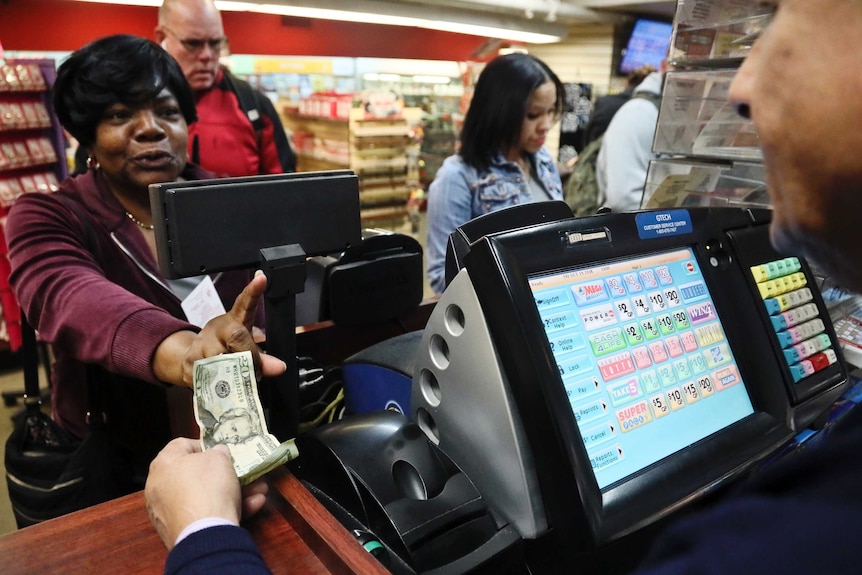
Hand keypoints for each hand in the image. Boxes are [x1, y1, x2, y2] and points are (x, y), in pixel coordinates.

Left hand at [145, 438, 269, 549]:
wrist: (204, 533)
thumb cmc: (209, 487)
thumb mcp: (220, 458)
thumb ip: (218, 452)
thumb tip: (217, 455)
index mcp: (163, 464)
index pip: (182, 445)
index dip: (205, 446)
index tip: (222, 452)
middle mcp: (159, 487)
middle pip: (195, 474)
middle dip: (224, 474)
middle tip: (242, 473)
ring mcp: (166, 511)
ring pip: (203, 496)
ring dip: (231, 492)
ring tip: (257, 492)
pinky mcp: (177, 530)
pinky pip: (202, 514)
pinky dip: (223, 510)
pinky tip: (250, 507)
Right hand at [153, 271, 286, 386]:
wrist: (188, 359)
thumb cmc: (222, 349)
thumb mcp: (243, 348)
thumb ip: (262, 356)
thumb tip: (279, 368)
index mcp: (233, 321)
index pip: (245, 303)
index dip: (253, 291)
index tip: (262, 278)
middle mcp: (217, 328)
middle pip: (237, 338)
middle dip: (249, 356)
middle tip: (256, 371)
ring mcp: (201, 345)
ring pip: (225, 360)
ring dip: (236, 375)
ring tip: (239, 379)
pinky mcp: (191, 363)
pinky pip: (211, 378)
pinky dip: (222, 386)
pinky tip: (223, 386)